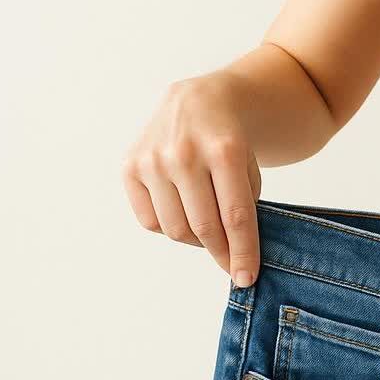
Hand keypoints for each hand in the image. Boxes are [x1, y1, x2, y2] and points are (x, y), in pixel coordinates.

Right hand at [122, 77, 262, 286]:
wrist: (199, 101)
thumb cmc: (230, 139)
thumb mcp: (249, 165)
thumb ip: (244, 206)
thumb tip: (236, 256)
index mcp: (224, 150)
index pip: (235, 216)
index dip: (242, 252)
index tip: (246, 277)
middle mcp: (183, 153)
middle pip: (203, 227)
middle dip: (221, 254)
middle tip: (230, 264)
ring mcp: (152, 159)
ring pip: (174, 228)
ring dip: (196, 241)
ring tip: (209, 232)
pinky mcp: (130, 166)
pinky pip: (149, 220)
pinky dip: (168, 227)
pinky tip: (183, 214)